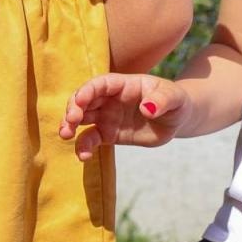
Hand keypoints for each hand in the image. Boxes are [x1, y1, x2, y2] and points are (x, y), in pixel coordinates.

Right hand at [59, 73, 189, 160]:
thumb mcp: (174, 98)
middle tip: (71, 121)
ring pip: (80, 119)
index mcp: (121, 85)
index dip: (87, 91)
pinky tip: (83, 157)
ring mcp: (105, 117)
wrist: (176, 119)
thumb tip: (147, 108)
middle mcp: (108, 99)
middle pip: (83, 100)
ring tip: (66, 135)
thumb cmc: (175, 101)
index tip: (80, 101)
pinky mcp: (107, 134)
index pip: (99, 84)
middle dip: (73, 108)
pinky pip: (90, 139)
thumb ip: (162, 100)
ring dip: (69, 125)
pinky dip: (83, 147)